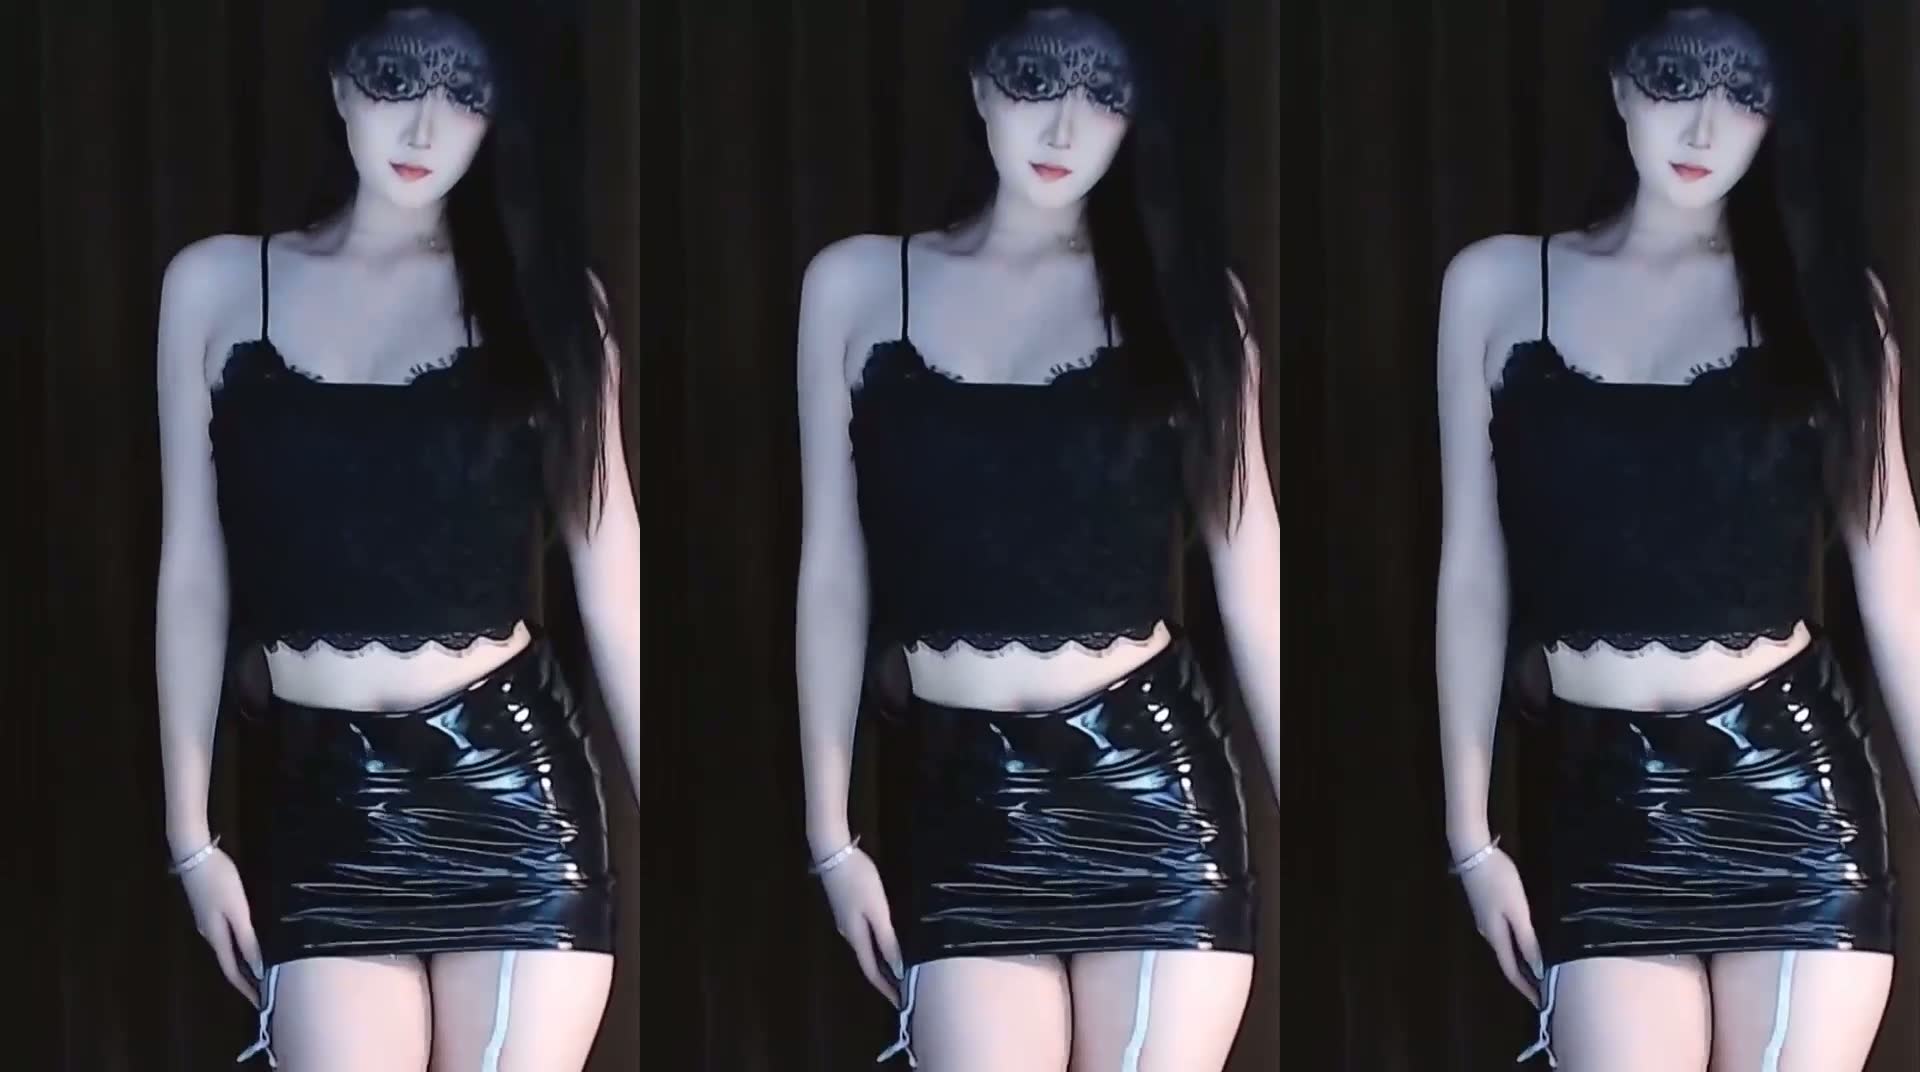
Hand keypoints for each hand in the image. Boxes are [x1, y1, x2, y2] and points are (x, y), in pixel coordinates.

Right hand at [178, 846, 264, 1006]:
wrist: (194, 856)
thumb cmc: (219, 882)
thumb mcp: (237, 910)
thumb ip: (246, 938)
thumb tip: (257, 967)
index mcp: (216, 936)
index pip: (233, 971)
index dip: (247, 988)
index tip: (261, 1003)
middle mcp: (209, 934)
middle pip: (229, 963)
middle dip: (246, 979)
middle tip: (265, 991)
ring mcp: (206, 922)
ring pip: (226, 950)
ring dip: (242, 963)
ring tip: (260, 971)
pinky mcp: (208, 910)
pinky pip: (225, 937)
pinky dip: (238, 947)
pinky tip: (247, 944)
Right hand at [818, 846, 904, 1006]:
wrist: (833, 854)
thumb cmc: (859, 881)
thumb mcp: (877, 910)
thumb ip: (886, 939)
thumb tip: (897, 968)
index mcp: (856, 936)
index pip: (872, 971)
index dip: (886, 988)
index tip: (900, 1003)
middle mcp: (848, 934)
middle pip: (868, 963)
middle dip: (885, 978)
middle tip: (904, 989)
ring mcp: (845, 921)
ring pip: (865, 949)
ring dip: (881, 962)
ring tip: (899, 970)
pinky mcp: (846, 909)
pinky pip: (864, 936)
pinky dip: (877, 946)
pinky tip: (886, 943)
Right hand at [1458, 846, 1544, 1006]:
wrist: (1473, 854)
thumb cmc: (1499, 881)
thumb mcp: (1517, 910)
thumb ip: (1526, 939)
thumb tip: (1537, 969)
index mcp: (1496, 935)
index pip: (1512, 971)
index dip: (1526, 989)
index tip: (1541, 1004)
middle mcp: (1488, 933)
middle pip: (1507, 962)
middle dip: (1525, 978)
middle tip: (1544, 990)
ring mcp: (1485, 920)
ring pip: (1505, 949)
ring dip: (1522, 963)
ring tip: (1540, 970)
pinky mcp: (1486, 909)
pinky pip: (1503, 936)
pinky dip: (1517, 947)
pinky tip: (1526, 943)